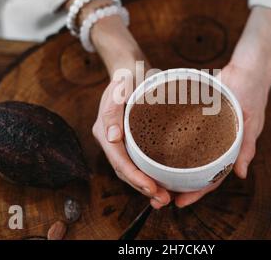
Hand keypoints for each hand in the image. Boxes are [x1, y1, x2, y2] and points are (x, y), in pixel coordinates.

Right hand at [92, 79, 171, 208]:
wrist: (130, 70)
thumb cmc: (128, 76)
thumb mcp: (121, 86)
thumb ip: (114, 110)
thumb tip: (112, 137)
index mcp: (105, 130)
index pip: (119, 161)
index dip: (135, 178)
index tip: (153, 189)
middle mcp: (110, 139)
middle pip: (124, 171)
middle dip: (143, 188)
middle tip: (164, 199)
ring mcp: (119, 141)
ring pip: (130, 170)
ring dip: (146, 186)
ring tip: (165, 197)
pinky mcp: (130, 141)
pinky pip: (137, 162)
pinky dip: (148, 175)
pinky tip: (163, 182)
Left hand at [175, 6, 270, 206]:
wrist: (247, 69)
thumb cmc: (252, 94)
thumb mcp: (251, 121)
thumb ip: (246, 147)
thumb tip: (241, 174)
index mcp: (229, 150)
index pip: (212, 178)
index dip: (197, 192)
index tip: (180, 202)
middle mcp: (215, 144)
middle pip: (196, 171)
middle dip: (180, 185)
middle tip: (158, 194)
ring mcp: (206, 133)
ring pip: (188, 156)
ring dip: (173, 168)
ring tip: (153, 177)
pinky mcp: (197, 119)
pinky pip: (184, 135)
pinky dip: (172, 145)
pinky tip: (156, 148)